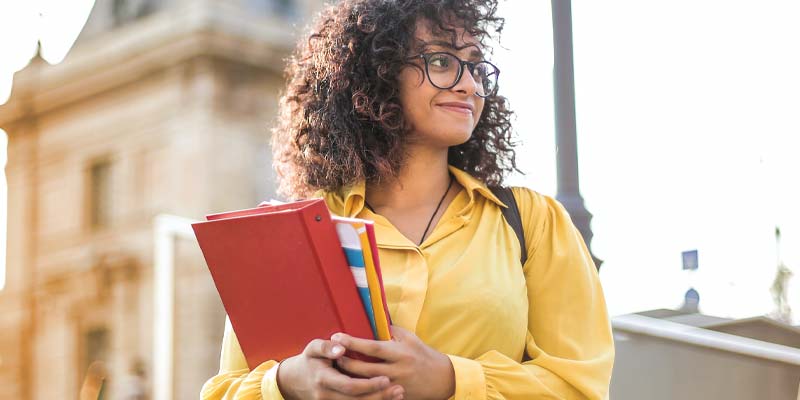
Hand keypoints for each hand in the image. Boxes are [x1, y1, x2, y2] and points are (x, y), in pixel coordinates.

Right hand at [277, 338, 404, 399]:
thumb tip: (341, 347)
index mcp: (323, 379)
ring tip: (399, 395)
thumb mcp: (313, 348)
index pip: (349, 386)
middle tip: (399, 389)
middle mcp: (327, 396)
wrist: (294, 381)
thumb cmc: (309, 360)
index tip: (386, 378)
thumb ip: (326, 347)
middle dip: (379, 397)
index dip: (368, 385)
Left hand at [332, 326, 454, 399]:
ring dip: (349, 377)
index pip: (372, 347)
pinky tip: (349, 386)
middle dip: (345, 362)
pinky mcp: (396, 397)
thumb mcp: (410, 338)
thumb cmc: (423, 354)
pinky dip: (361, 391)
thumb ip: (390, 331)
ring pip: (366, 384)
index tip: (336, 336)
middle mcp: (397, 370)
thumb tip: (370, 321)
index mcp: (400, 352)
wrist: (443, 378)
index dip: (353, 342)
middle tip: (330, 356)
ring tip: (335, 370)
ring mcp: (396, 386)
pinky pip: (375, 395)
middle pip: (365, 369)